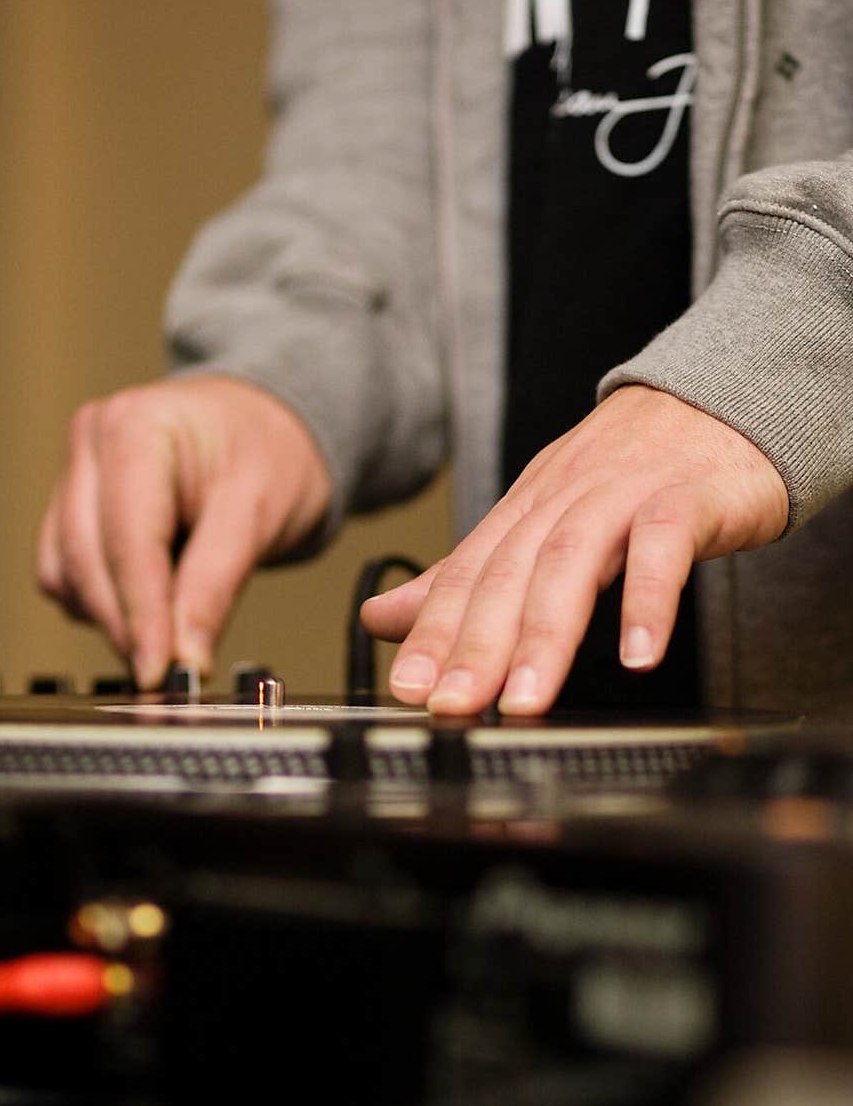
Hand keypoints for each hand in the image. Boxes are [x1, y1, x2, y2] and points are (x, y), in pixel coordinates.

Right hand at [36, 375, 331, 687]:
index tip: (159, 672)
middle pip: (85, 562)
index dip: (141, 615)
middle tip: (173, 674)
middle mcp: (91, 445)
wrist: (267, 428)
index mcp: (135, 428)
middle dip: (128, 626)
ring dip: (112, 617)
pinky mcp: (71, 512)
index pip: (127, 540)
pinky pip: (66, 578)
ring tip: (174, 623)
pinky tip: (151, 601)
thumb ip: (218, 583)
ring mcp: (74, 477)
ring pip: (66, 576)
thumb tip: (186, 657)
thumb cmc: (269, 450)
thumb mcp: (261, 511)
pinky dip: (102, 605)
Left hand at [361, 385, 788, 715]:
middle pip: (509, 573)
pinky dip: (650, 601)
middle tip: (452, 705)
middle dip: (475, 645)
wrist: (723, 400)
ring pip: (572, 562)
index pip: (467, 575)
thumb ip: (467, 575)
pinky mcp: (690, 496)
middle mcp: (564, 498)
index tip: (409, 689)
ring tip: (526, 699)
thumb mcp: (541, 517)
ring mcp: (625, 493)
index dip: (433, 631)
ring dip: (544, 636)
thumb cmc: (632, 470)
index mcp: (525, 509)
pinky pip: (665, 546)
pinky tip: (639, 655)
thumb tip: (381, 617)